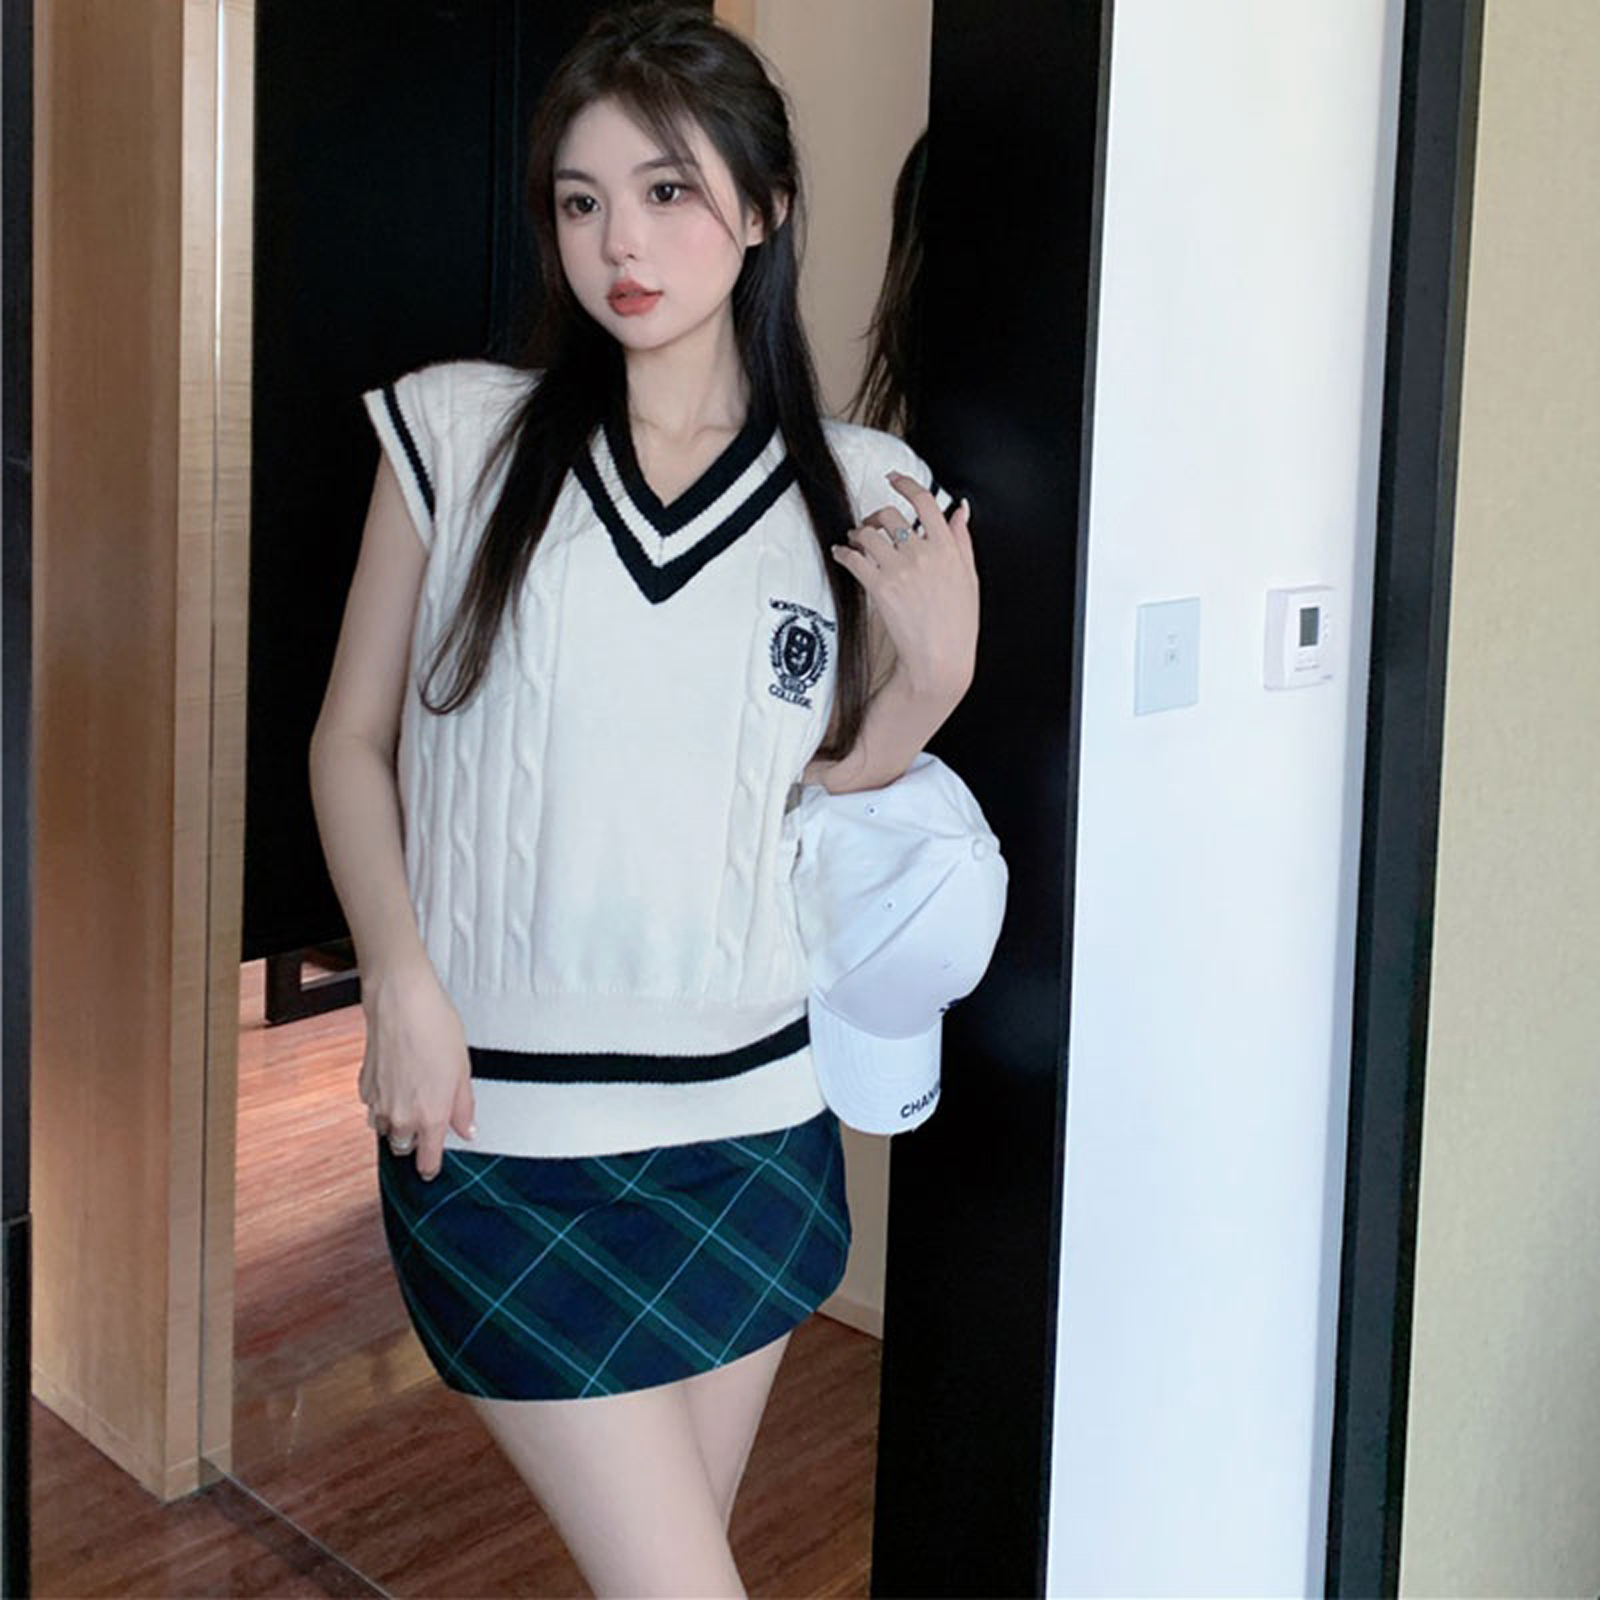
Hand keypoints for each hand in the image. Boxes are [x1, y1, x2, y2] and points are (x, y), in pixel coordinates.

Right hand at [359, 961, 475, 1180]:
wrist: (401, 1004)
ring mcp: (378, 1104)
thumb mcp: (462, 1071)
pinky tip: (396, 1079)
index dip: (430, 1166)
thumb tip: (466, 1131)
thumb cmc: (436, 1031)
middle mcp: (400, 1118)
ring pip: (384, 1130)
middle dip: (414, 1140)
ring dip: (395, 1122)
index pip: (426, 1162)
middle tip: (426, 1117)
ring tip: (412, 1095)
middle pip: (403, 1148)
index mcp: (430, 1118)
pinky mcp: (363, 1088)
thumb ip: (463, 1108)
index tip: (432, 1166)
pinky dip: (382, 1101)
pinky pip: (372, 1107)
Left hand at [831, 471, 977, 707]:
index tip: (894, 478)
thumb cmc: (957, 625)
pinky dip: (843, 553)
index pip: (925, 502)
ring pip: (868, 534)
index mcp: (948, 548)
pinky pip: (854, 558)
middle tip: (870, 525)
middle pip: (890, 515)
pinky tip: (842, 554)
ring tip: (855, 542)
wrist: (941, 659)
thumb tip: (960, 510)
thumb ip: (963, 540)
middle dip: (875, 516)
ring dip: (857, 534)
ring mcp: (901, 570)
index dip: (905, 484)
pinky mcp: (881, 587)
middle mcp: (924, 554)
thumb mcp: (969, 578)